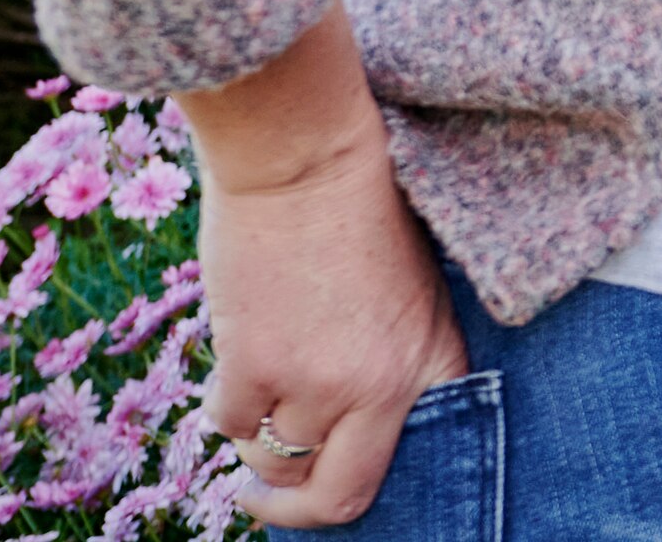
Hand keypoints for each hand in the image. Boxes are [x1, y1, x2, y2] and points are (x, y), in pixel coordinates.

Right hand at [182, 18, 465, 528]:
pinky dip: (226, 402)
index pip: (412, 467)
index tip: (329, 484)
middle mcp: (384, 385)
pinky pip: (229, 422)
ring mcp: (320, 380)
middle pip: (339, 498)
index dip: (360, 483)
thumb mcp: (414, 290)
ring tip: (259, 392)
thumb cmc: (364, 209)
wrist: (309, 155)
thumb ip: (395, 363)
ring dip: (257, 438)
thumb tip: (345, 431)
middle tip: (266, 499)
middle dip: (296, 511)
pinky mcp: (258, 365)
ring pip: (273, 457)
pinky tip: (238, 362)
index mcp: (434, 362)